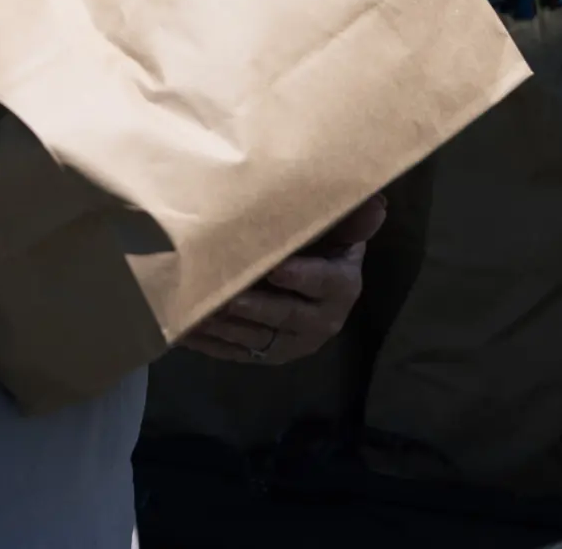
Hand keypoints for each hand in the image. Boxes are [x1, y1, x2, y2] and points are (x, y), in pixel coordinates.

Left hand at [180, 195, 385, 365]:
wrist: (317, 280)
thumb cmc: (325, 245)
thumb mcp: (340, 229)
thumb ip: (352, 220)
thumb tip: (376, 204)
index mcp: (342, 286)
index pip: (323, 282)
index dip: (299, 276)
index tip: (274, 268)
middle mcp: (322, 321)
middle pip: (284, 315)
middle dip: (252, 306)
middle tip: (223, 294)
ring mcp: (293, 344)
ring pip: (256, 337)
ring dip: (225, 326)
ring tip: (196, 311)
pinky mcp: (268, 356)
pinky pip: (236, 353)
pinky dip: (209, 344)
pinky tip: (185, 330)